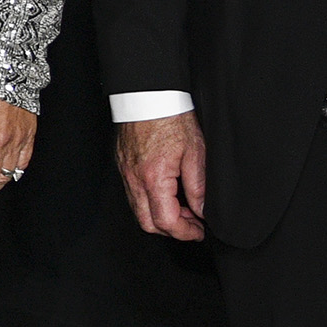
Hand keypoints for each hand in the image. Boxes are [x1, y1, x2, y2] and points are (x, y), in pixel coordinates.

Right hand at [115, 111, 206, 241]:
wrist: (148, 94)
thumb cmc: (170, 116)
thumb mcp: (195, 152)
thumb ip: (198, 186)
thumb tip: (202, 211)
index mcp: (154, 178)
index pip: (167, 221)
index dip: (186, 232)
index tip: (199, 232)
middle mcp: (135, 180)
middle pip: (148, 224)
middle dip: (172, 231)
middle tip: (192, 224)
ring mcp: (126, 174)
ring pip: (139, 211)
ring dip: (161, 217)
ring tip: (183, 207)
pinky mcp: (123, 166)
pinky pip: (134, 195)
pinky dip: (151, 202)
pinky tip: (167, 193)